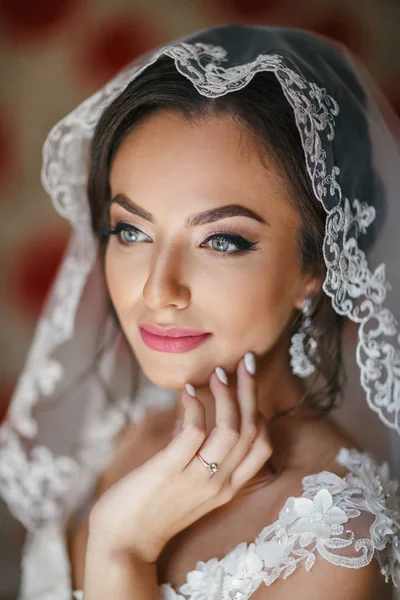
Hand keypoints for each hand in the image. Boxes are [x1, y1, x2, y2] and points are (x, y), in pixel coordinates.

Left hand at [88, 352, 271, 562]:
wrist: (123, 545)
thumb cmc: (151, 510)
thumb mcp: (185, 482)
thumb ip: (193, 451)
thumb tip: (192, 415)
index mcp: (228, 486)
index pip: (262, 446)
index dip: (260, 411)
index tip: (249, 384)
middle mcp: (220, 483)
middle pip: (251, 430)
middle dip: (250, 391)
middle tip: (245, 362)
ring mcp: (197, 479)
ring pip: (230, 429)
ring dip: (226, 395)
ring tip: (218, 373)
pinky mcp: (170, 472)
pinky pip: (194, 433)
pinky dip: (194, 407)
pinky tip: (186, 392)